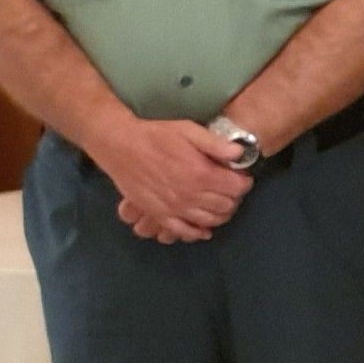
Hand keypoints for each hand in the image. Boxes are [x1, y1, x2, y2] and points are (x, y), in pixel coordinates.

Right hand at [101, 116, 248, 242]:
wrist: (119, 146)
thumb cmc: (155, 135)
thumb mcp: (188, 130)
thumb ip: (216, 144)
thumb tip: (240, 154)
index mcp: (202, 174)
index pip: (237, 188)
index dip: (244, 182)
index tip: (240, 176)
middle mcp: (191, 195)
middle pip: (227, 205)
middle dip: (234, 197)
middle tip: (229, 188)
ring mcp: (175, 208)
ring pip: (211, 221)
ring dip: (221, 214)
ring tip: (219, 203)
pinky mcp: (160, 214)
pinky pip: (184, 231)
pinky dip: (198, 232)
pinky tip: (204, 228)